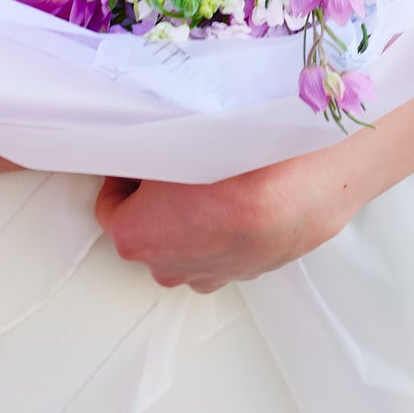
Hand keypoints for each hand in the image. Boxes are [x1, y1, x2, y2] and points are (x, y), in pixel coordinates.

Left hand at [93, 149, 357, 294]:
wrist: (301, 185)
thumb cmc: (233, 167)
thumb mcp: (170, 139)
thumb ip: (146, 147)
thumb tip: (142, 137)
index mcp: (136, 238)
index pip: (112, 204)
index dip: (127, 174)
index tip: (144, 153)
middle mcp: (169, 268)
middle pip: (151, 224)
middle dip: (161, 197)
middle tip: (184, 158)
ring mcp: (211, 275)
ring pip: (189, 239)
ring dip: (197, 213)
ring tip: (221, 173)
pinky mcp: (248, 273)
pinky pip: (226, 245)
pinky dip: (230, 224)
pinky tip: (247, 191)